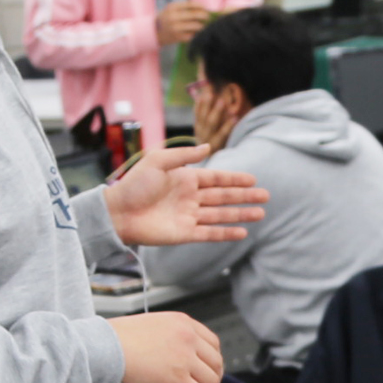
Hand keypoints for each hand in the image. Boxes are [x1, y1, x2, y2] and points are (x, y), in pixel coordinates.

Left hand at [105, 142, 264, 247]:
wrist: (117, 213)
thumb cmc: (134, 185)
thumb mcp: (158, 161)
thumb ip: (184, 156)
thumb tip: (208, 147)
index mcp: (185, 179)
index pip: (217, 179)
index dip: (235, 179)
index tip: (253, 180)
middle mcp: (190, 197)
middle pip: (224, 197)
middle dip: (245, 196)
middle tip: (266, 196)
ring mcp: (189, 216)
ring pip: (221, 215)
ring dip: (241, 214)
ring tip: (260, 214)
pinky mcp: (185, 234)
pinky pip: (210, 233)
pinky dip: (226, 233)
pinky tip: (242, 233)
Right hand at [110, 312, 224, 382]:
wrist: (106, 346)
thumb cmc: (118, 338)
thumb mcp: (153, 325)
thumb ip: (170, 336)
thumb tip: (176, 355)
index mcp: (183, 323)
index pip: (212, 342)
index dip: (214, 359)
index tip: (210, 369)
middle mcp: (189, 338)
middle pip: (216, 362)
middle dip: (214, 378)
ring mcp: (185, 359)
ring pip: (211, 381)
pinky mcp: (178, 380)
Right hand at [155, 1, 212, 45]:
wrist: (154, 32)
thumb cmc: (166, 19)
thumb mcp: (171, 10)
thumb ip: (184, 8)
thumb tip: (203, 8)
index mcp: (172, 7)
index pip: (190, 4)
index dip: (200, 6)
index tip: (205, 8)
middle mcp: (173, 17)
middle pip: (195, 14)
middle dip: (204, 15)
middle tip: (208, 17)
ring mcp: (175, 28)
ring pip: (196, 25)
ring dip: (203, 26)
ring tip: (203, 25)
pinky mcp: (178, 37)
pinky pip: (193, 34)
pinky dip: (197, 33)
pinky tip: (196, 33)